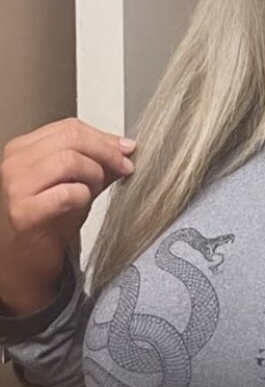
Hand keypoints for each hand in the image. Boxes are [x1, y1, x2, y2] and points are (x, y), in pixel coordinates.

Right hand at [0, 119, 135, 314]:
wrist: (28, 259)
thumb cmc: (50, 219)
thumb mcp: (76, 181)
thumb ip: (97, 162)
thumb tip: (126, 147)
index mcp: (23, 148)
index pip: (70, 127)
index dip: (104, 137)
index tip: (127, 149)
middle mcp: (14, 162)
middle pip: (71, 139)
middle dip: (106, 153)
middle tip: (124, 168)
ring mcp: (15, 186)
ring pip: (69, 161)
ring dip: (94, 175)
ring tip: (94, 191)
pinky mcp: (24, 212)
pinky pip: (66, 192)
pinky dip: (83, 195)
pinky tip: (82, 203)